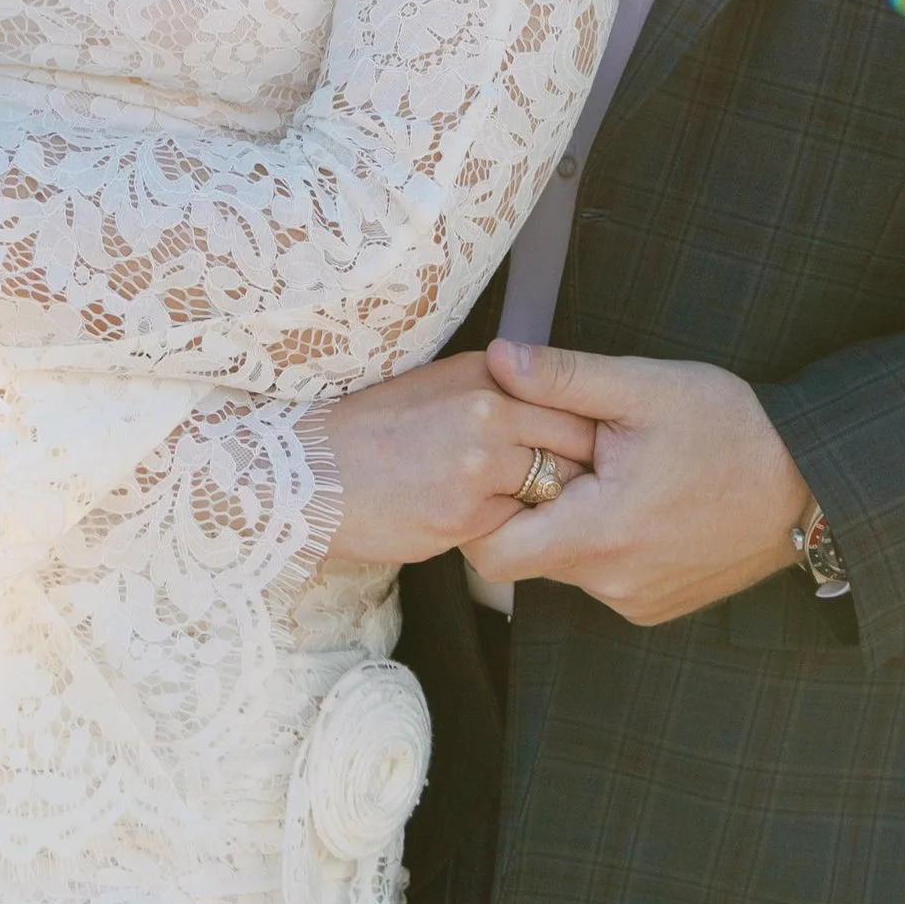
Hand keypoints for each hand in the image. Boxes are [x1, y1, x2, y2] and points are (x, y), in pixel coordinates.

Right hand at [313, 359, 602, 568]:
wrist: (311, 473)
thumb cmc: (370, 431)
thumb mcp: (435, 384)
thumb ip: (495, 390)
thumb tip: (548, 404)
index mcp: (483, 372)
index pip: (570, 397)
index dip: (588, 427)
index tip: (594, 446)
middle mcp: (487, 411)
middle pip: (576, 444)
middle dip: (586, 467)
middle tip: (591, 485)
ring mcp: (479, 465)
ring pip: (555, 490)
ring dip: (553, 504)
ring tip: (545, 510)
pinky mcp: (467, 516)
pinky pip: (520, 527)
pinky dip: (518, 530)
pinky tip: (495, 525)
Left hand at [460, 340, 812, 625]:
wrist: (809, 482)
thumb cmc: (732, 430)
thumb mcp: (643, 389)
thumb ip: (563, 377)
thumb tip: (498, 358)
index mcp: (597, 533)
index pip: (491, 551)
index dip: (483, 506)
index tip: (507, 463)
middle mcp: (611, 582)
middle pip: (527, 555)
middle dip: (531, 504)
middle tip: (568, 453)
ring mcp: (635, 600)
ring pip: (565, 564)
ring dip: (571, 520)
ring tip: (612, 470)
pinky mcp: (656, 605)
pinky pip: (603, 576)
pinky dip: (605, 541)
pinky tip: (639, 500)